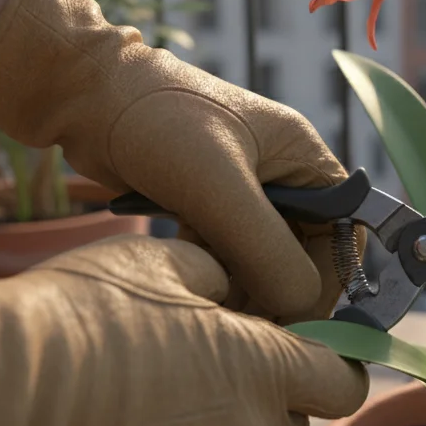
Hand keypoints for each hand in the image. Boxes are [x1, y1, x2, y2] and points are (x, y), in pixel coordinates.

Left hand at [0, 0, 358, 323]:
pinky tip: (192, 289)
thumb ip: (265, 248)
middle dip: (279, 291)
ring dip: (243, 288)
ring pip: (261, 260)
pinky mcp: (207, 206)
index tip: (300, 321)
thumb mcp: (217, 186)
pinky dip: (216, 277)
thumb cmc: (156, 122)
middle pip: (302, 253)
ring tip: (215, 311)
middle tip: (249, 329)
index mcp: (303, 156)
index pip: (342, 233)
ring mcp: (244, 192)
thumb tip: (303, 304)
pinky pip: (227, 256)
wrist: (84, 96)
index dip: (328, 281)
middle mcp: (283, 174)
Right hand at [0, 236, 368, 425]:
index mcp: (265, 368)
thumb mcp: (160, 257)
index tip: (301, 355)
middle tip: (198, 374)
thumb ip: (222, 271)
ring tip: (142, 412)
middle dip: (259, 402)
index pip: (341, 381)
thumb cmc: (78, 315)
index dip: (328, 366)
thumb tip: (234, 289)